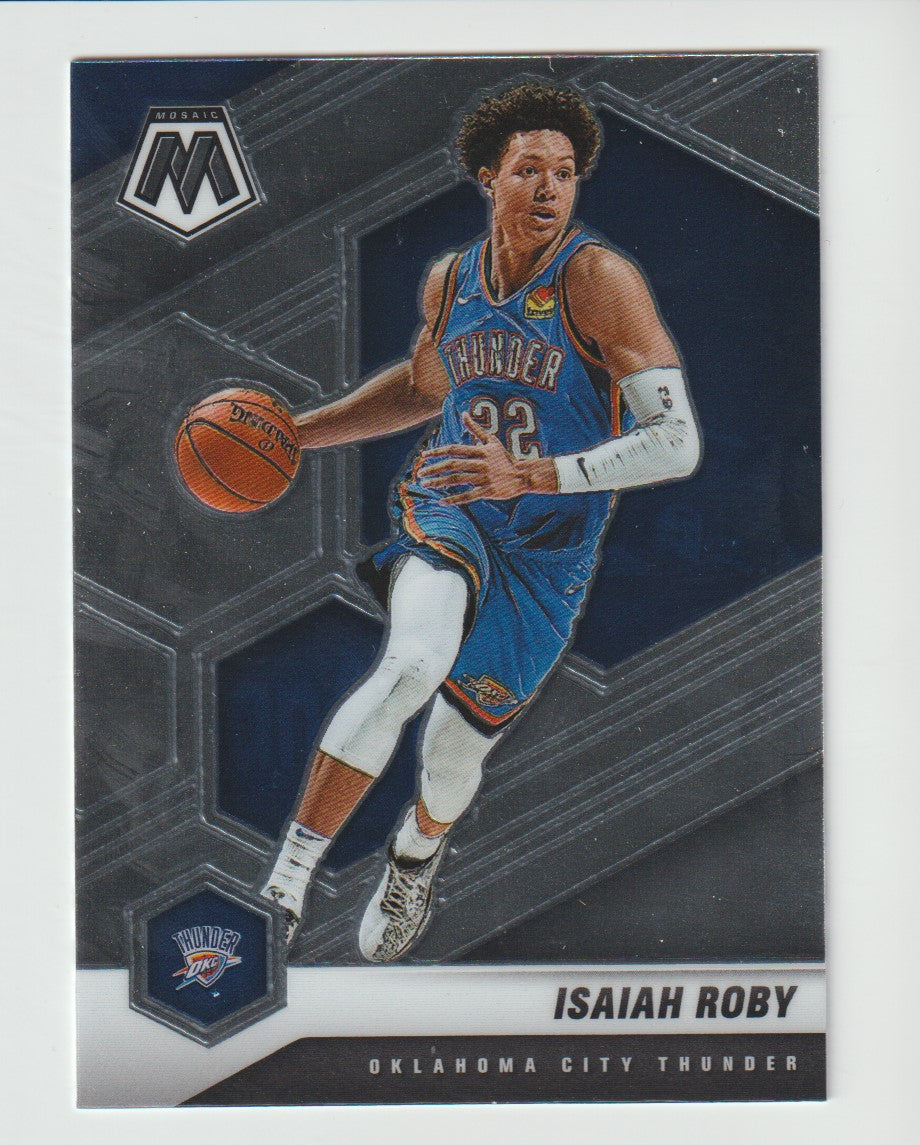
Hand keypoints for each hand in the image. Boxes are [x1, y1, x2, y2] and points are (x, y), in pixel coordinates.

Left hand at [418, 412, 557, 503]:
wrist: (523, 475)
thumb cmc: (505, 457)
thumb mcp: (492, 440)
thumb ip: (475, 428)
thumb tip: (463, 413)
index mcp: (480, 451)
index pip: (454, 449)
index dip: (438, 452)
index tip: (424, 456)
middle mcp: (481, 463)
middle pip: (453, 465)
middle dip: (434, 468)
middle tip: (420, 473)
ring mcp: (484, 478)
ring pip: (458, 480)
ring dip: (439, 482)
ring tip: (425, 484)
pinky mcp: (488, 491)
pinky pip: (468, 496)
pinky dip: (454, 499)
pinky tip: (441, 500)